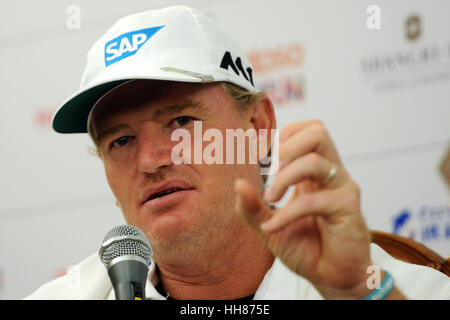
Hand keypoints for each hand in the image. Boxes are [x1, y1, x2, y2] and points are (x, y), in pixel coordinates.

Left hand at [235, 119, 372, 298]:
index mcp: (313, 173)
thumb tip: (237, 183)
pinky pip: (313, 201)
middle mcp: (330, 175)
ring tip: (269, 198)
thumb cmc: (306, 249)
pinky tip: (271, 228)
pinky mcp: (348, 209)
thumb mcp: (270, 227)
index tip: (259, 158)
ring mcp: (342, 189)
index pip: (305, 131)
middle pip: (318, 131)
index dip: (281, 137)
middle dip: (286, 145)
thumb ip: (252, 207)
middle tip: (269, 169)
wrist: (332, 278)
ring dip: (283, 178)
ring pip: (314, 161)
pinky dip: (286, 214)